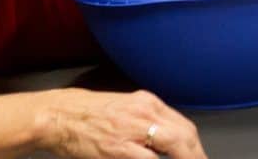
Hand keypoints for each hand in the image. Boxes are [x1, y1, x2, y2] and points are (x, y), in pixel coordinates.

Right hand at [36, 89, 207, 158]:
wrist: (59, 115)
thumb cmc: (88, 114)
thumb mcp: (124, 108)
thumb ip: (146, 121)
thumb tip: (168, 141)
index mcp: (147, 103)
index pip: (184, 128)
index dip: (196, 149)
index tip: (198, 158)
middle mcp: (145, 112)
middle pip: (186, 138)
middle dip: (197, 156)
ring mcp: (134, 131)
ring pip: (176, 147)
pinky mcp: (120, 149)